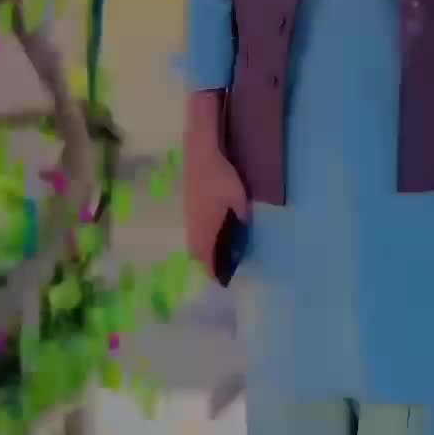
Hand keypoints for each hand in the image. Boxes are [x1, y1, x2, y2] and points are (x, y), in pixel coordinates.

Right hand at [183, 148, 247, 276]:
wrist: (200, 154)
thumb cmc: (221, 176)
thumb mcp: (238, 197)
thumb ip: (241, 215)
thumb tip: (244, 227)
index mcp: (205, 226)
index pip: (205, 256)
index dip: (211, 270)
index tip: (220, 280)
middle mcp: (194, 224)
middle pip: (196, 252)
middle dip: (206, 263)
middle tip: (221, 266)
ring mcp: (189, 214)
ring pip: (193, 241)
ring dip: (202, 249)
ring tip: (217, 251)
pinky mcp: (189, 205)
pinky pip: (193, 230)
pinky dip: (200, 237)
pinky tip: (212, 230)